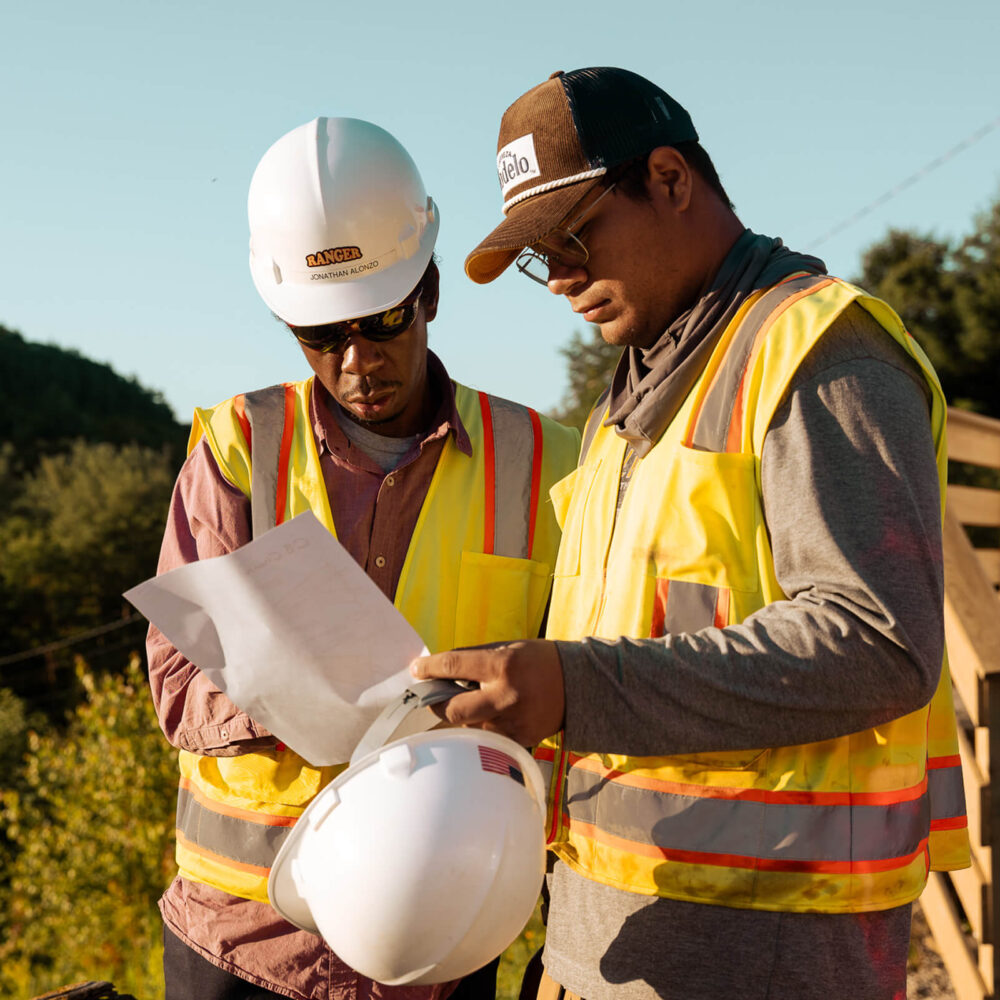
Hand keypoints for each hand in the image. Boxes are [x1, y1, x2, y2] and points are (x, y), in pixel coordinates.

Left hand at [409, 639, 564, 746]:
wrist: (578, 685)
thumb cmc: (538, 661)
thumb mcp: (506, 649)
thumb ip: (473, 659)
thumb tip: (438, 669)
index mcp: (502, 666)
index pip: (453, 667)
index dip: (429, 668)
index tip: (416, 670)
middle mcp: (506, 696)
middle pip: (452, 710)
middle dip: (438, 703)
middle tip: (435, 696)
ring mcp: (513, 723)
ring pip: (468, 727)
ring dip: (463, 716)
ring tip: (475, 703)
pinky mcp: (519, 740)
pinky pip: (487, 738)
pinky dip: (482, 727)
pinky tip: (492, 715)